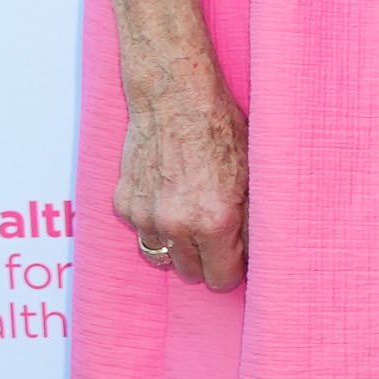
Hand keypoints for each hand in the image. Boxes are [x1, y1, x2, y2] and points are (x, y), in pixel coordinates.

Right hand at [112, 68, 248, 290]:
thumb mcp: (252, 177)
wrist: (175, 99)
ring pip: (162, 256)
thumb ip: (252, 221)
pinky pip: (142, 230)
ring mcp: (144, 215)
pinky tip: (170, 199)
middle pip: (190, 273)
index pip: (221, 279)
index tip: (237, 258)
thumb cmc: (220, 132)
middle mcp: (175, 224)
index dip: (232, 271)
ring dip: (178, 246)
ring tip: (193, 220)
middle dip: (206, 261)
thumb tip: (255, 253)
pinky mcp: (123, 203)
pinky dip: (154, 224)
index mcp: (214, 222)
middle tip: (217, 237)